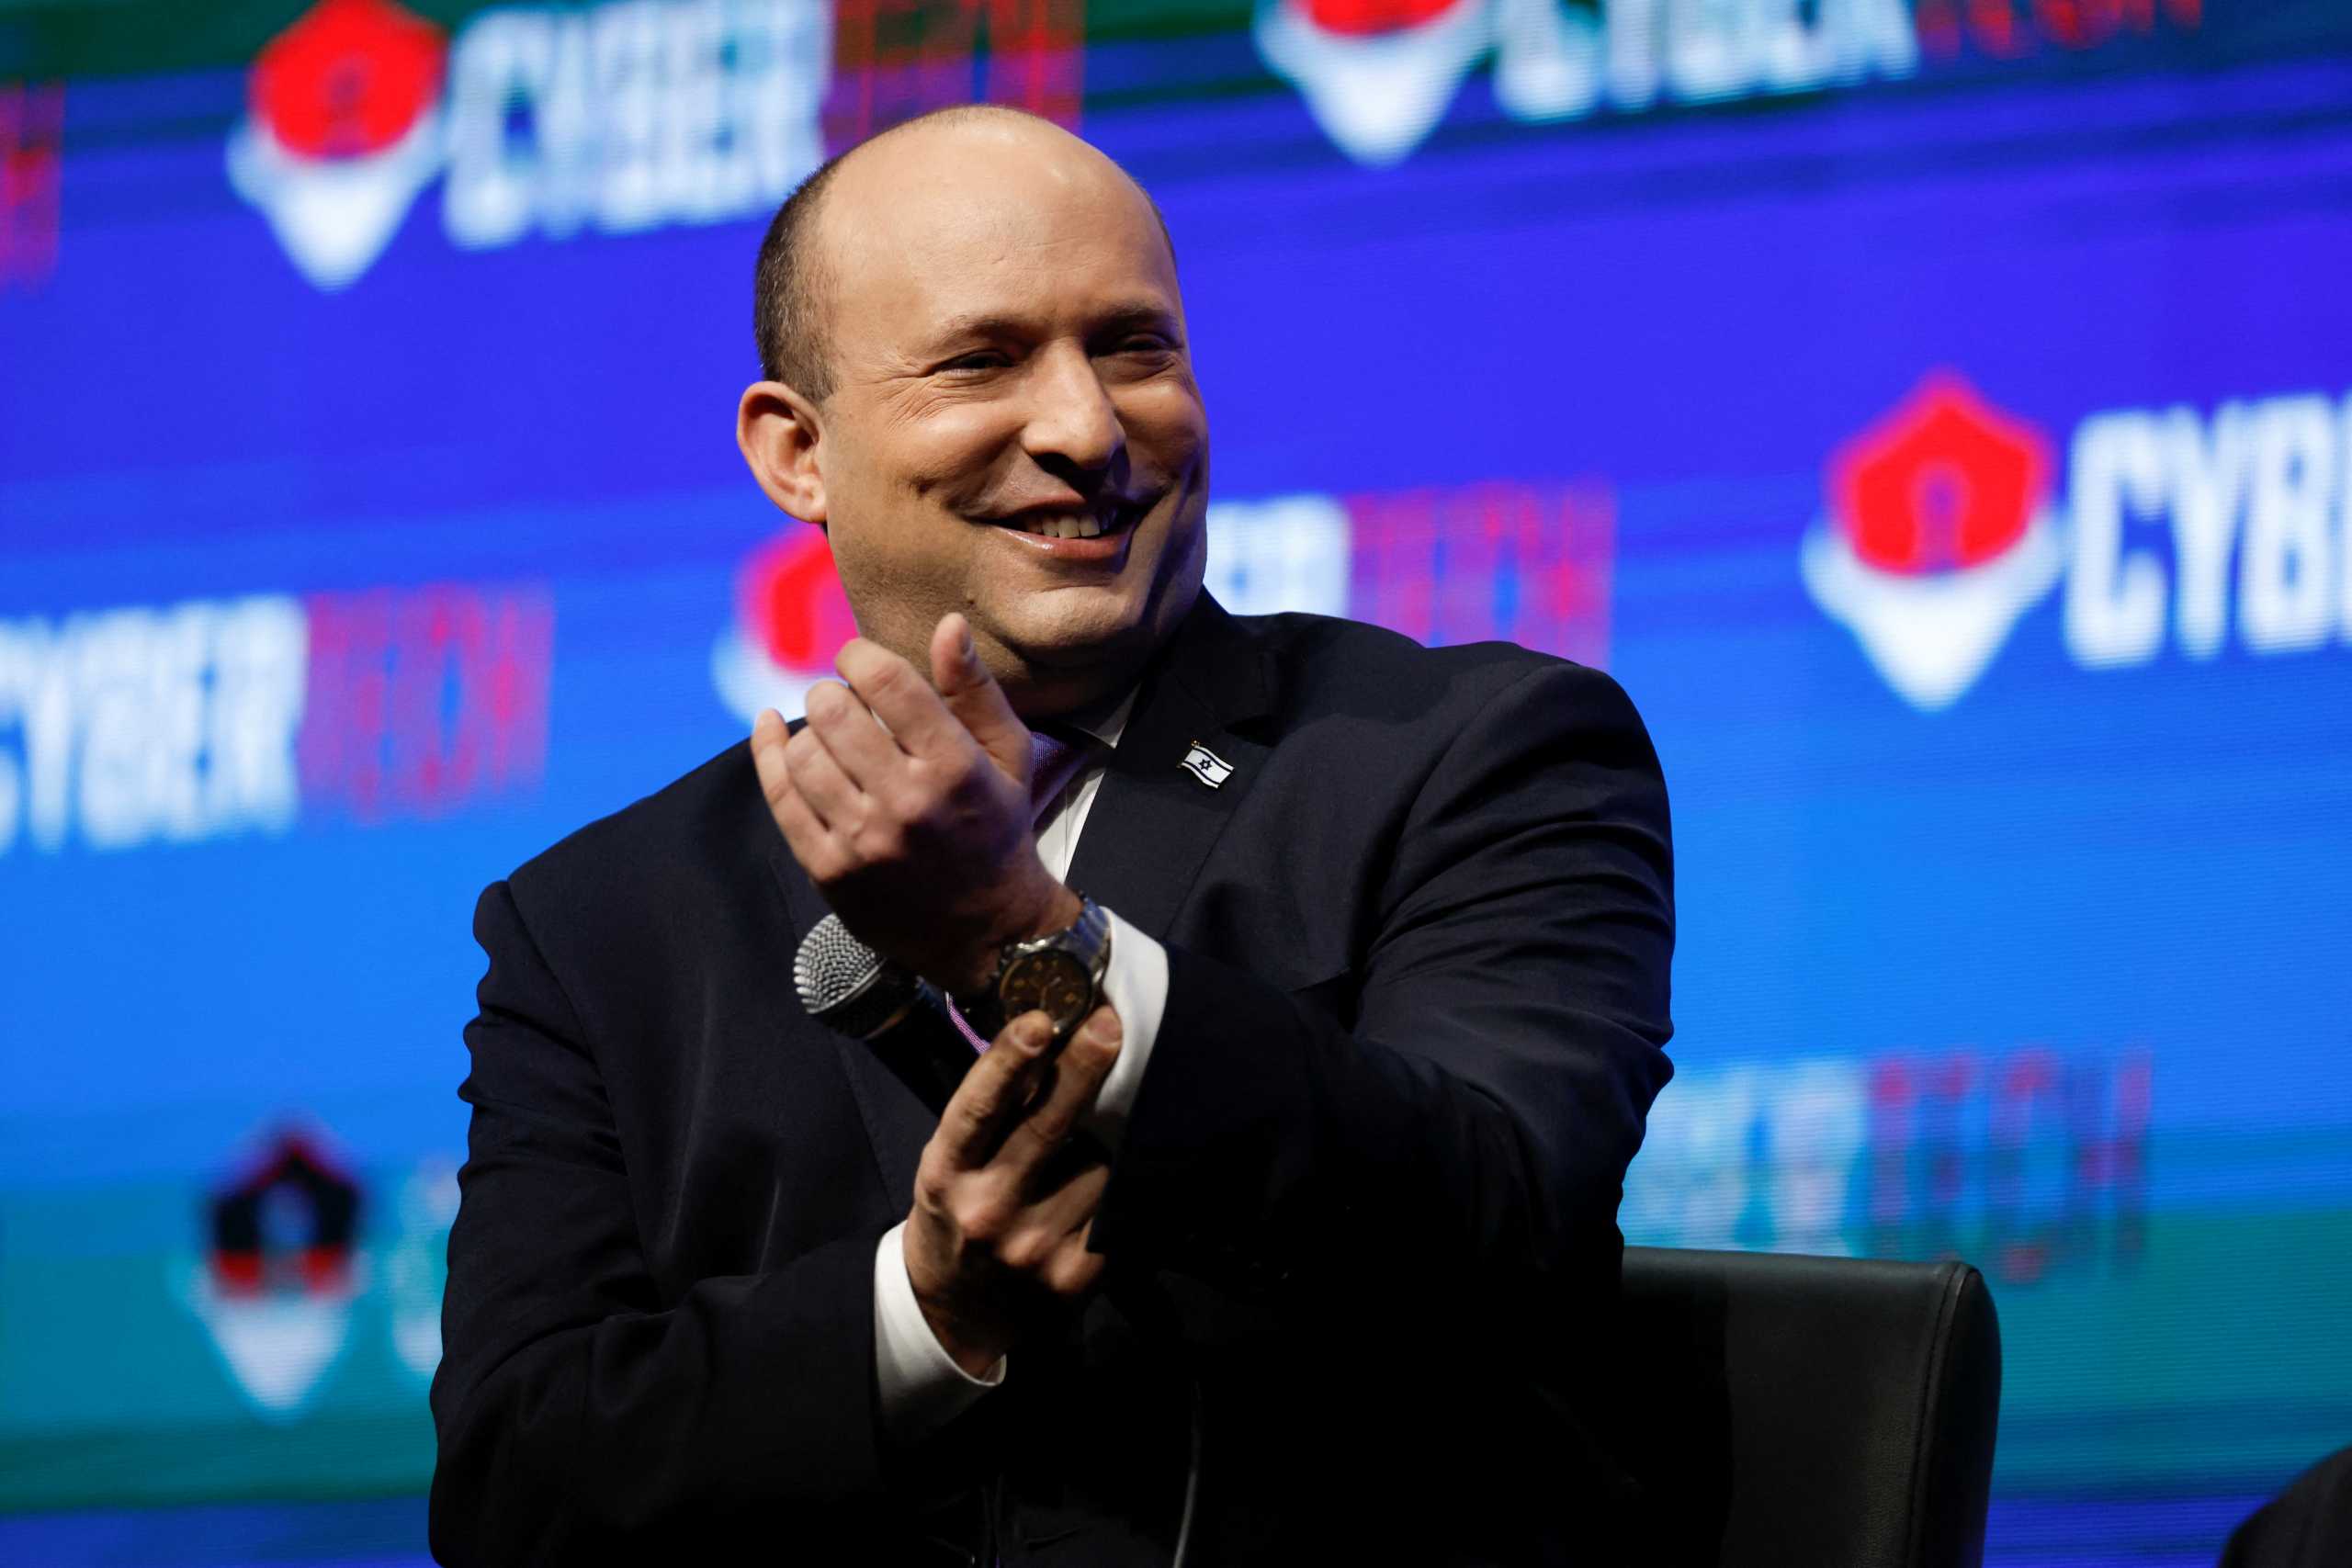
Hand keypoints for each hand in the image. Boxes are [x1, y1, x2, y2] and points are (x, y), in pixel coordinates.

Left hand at [753, 613, 1080, 993]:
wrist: (986, 929)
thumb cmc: (997, 828)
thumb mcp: (1007, 756)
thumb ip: (974, 689)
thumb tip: (947, 624)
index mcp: (954, 767)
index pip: (885, 680)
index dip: (859, 655)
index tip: (859, 660)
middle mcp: (906, 803)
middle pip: (832, 709)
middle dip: (831, 692)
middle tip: (844, 702)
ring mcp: (862, 841)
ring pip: (802, 751)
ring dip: (809, 729)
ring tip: (831, 736)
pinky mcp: (829, 869)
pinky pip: (780, 796)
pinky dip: (769, 753)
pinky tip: (771, 731)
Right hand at [903, 1006, 1122, 1374]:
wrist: (957, 1311)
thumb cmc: (957, 1211)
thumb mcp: (951, 1161)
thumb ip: (992, 1113)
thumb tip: (1048, 1035)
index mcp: (947, 1173)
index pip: (977, 1108)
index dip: (1008, 1061)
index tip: (1040, 1020)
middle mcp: (987, 1211)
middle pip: (1047, 1128)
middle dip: (1082, 1070)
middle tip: (1108, 1026)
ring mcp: (1034, 1247)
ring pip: (1098, 1166)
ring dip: (1113, 1136)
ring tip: (1119, 1118)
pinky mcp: (1075, 1275)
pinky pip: (1117, 1210)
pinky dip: (1129, 1181)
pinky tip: (1138, 1162)